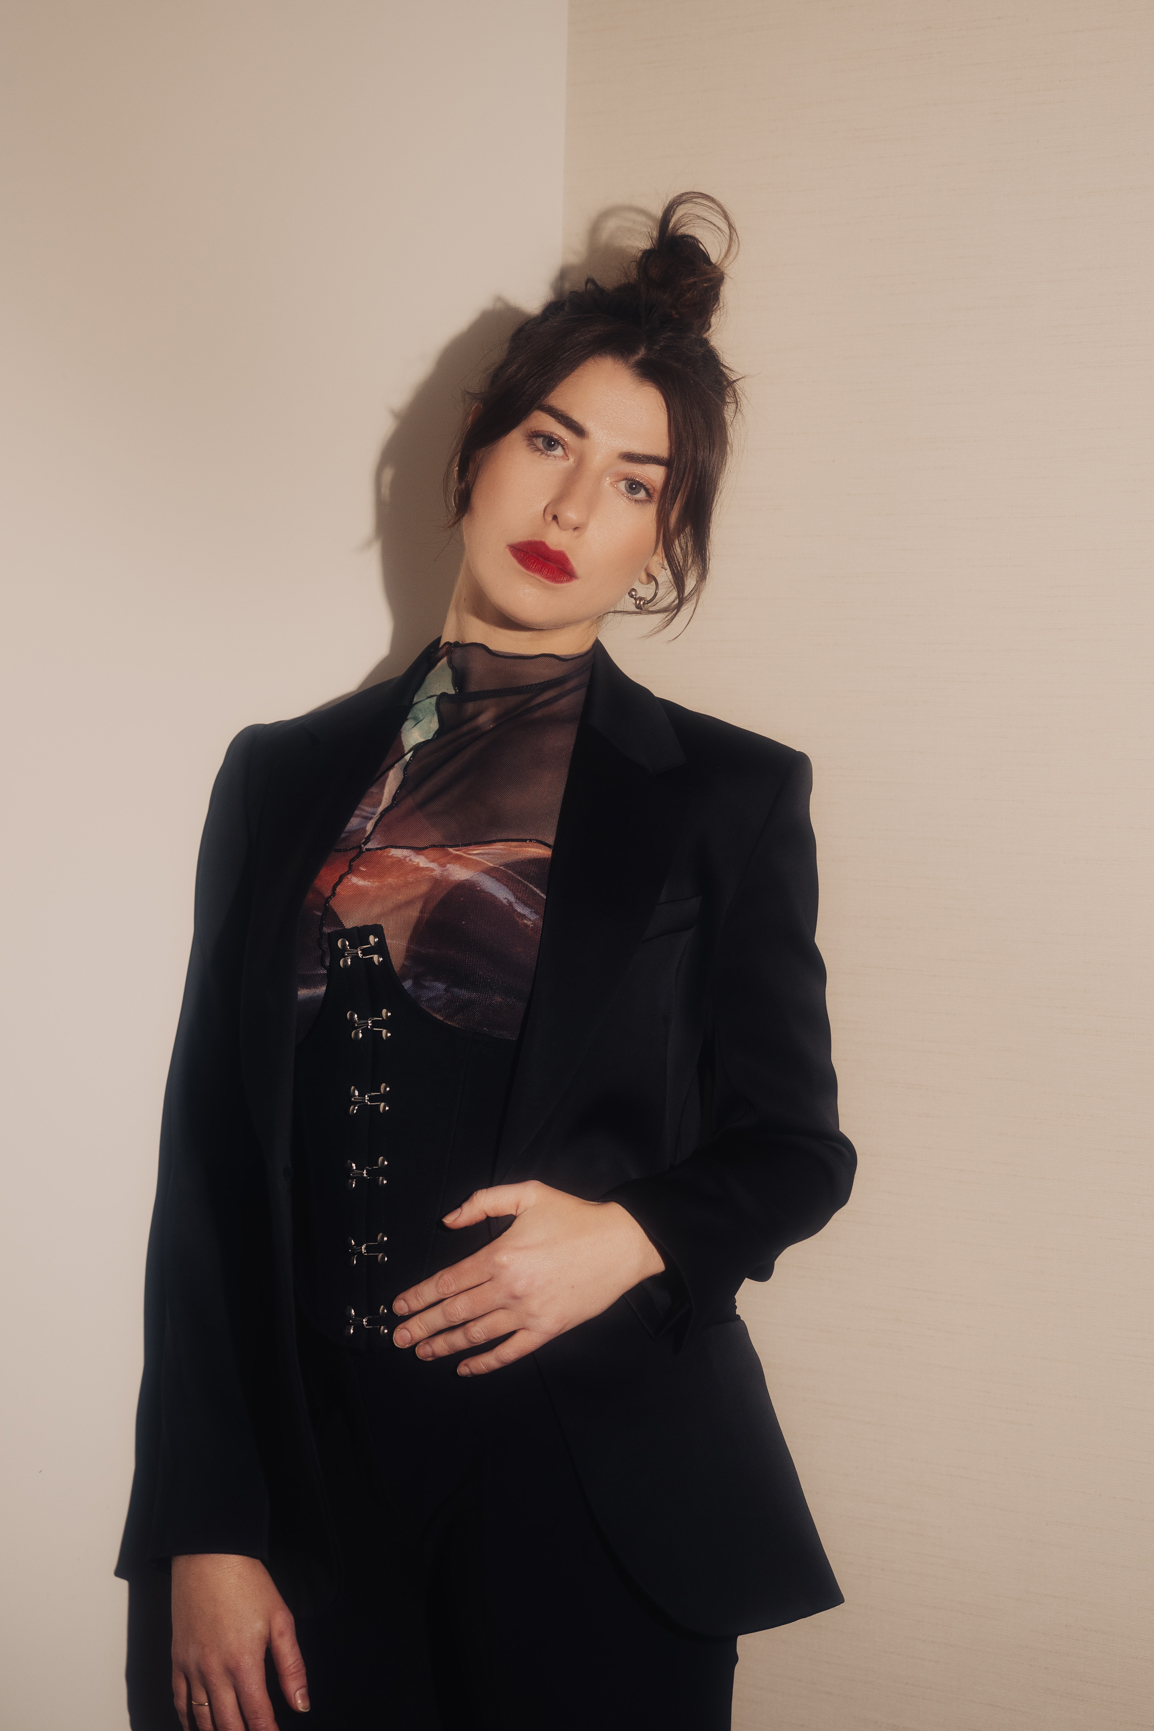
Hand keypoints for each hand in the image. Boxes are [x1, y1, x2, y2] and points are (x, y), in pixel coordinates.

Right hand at [171, 1553, 308, 1729]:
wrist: (209, 1557)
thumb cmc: (247, 1584)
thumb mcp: (281, 1620)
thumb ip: (292, 1667)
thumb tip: (301, 1704)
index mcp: (244, 1663)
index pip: (258, 1716)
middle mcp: (215, 1672)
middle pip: (228, 1725)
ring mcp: (193, 1668)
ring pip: (202, 1720)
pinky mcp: (177, 1660)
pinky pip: (179, 1702)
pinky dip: (187, 1722)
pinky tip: (197, 1728)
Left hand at [391, 1181, 664, 1373]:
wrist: (622, 1242)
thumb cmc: (575, 1216)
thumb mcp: (528, 1194)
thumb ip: (483, 1202)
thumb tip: (448, 1220)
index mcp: (500, 1255)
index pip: (448, 1281)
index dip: (419, 1296)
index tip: (398, 1308)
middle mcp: (509, 1288)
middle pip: (455, 1312)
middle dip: (423, 1326)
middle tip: (398, 1339)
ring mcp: (529, 1313)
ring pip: (477, 1335)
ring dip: (446, 1346)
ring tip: (422, 1352)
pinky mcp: (548, 1329)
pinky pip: (510, 1352)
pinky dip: (485, 1363)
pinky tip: (465, 1368)